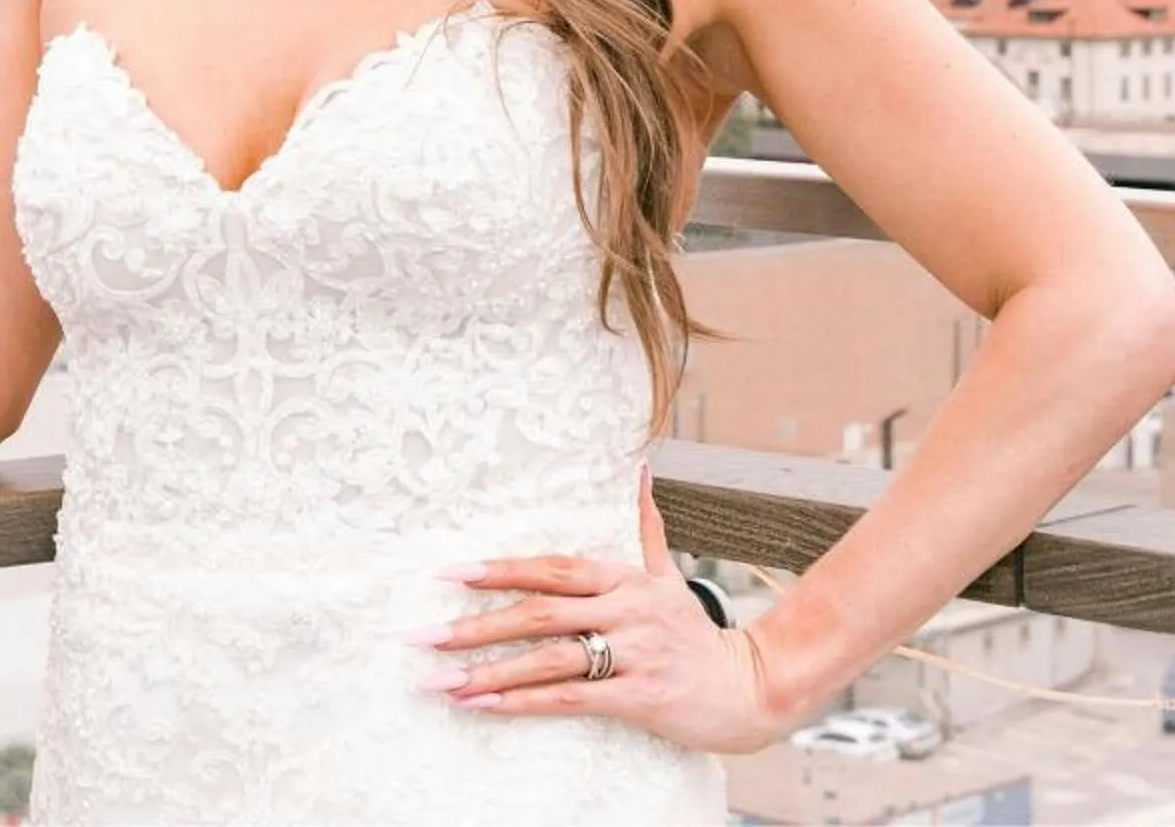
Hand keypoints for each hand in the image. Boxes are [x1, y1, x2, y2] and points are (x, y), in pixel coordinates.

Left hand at [411, 463, 785, 755]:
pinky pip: (570, 697)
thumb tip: (642, 470)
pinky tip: (485, 705)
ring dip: (488, 670)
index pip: (551, 567)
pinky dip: (524, 702)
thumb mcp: (669, 576)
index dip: (500, 569)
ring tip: (441, 680)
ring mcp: (632, 654)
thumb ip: (647, 526)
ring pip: (548, 659)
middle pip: (538, 613)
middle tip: (423, 634)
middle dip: (475, 624)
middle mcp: (625, 611)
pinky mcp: (638, 696)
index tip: (450, 572)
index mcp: (624, 580)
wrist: (750, 687)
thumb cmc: (696, 634)